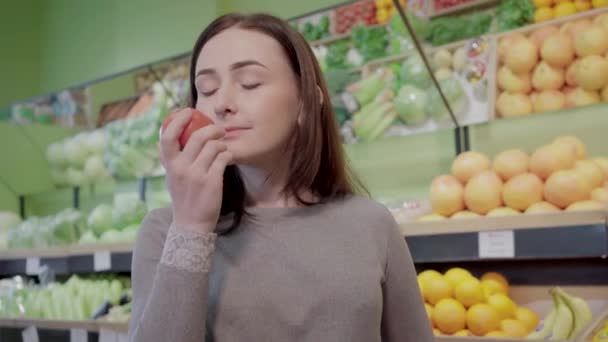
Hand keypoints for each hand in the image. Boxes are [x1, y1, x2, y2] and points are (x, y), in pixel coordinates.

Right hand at [159, 108, 231, 232]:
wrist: (191, 224)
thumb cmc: (184, 197)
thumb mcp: (172, 177)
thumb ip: (172, 158)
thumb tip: (172, 136)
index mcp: (169, 165)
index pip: (167, 136)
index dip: (178, 120)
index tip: (188, 112)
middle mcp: (181, 168)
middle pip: (197, 136)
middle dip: (212, 129)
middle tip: (219, 129)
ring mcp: (197, 175)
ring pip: (214, 146)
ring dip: (221, 143)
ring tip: (223, 148)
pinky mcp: (212, 181)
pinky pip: (223, 158)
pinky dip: (228, 154)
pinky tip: (227, 157)